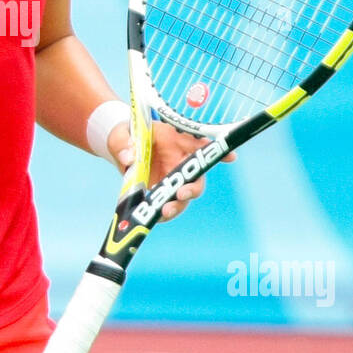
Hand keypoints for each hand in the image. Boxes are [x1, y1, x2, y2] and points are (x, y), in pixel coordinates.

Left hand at [106, 120, 235, 222]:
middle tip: (182, 193)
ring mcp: (172, 180)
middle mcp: (180, 162)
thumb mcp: (122, 134)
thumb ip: (124, 142)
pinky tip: (153, 218)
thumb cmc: (127, 135)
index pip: (202, 146)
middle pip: (196, 178)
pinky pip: (166, 207)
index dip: (219, 152)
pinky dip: (161, 214)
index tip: (232, 157)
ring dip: (178, 206)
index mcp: (176, 142)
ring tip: (165, 212)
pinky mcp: (161, 194)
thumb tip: (128, 157)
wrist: (120, 148)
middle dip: (193, 189)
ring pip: (184, 197)